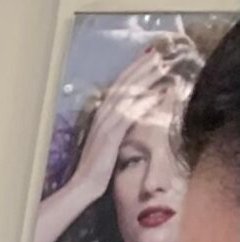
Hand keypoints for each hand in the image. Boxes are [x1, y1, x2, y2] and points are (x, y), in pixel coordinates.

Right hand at [67, 48, 178, 204]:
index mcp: (101, 114)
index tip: (149, 58)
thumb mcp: (108, 142)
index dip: (134, 70)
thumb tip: (132, 116)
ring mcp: (106, 124)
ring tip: (160, 66)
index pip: (119, 86)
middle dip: (141, 67)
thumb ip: (118, 127)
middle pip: (124, 84)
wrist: (83, 186)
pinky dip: (143, 103)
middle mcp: (102, 114)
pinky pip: (129, 115)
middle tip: (158, 53)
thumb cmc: (96, 168)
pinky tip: (157, 94)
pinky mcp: (110, 136)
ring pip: (127, 95)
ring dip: (144, 79)